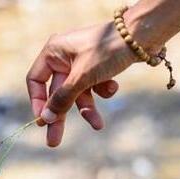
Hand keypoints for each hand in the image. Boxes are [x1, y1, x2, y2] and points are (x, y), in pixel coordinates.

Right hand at [26, 21, 139, 146]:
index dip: (38, 102)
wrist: (144, 35)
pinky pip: (93, 85)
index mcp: (53, 52)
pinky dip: (102, 91)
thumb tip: (45, 119)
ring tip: (97, 125)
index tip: (43, 121)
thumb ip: (62, 99)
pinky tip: (113, 88)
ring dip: (88, 108)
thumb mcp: (82, 77)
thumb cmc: (107, 50)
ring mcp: (81, 62)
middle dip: (60, 115)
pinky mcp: (97, 66)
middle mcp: (64, 57)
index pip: (35, 81)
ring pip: (78, 92)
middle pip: (57, 92)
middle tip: (54, 141)